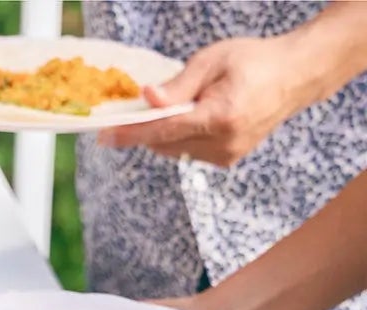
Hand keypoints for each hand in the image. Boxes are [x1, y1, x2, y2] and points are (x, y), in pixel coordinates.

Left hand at [101, 36, 310, 166]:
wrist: (295, 75)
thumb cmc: (255, 60)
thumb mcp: (214, 60)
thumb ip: (178, 85)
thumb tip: (147, 99)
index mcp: (220, 116)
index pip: (163, 131)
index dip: (130, 133)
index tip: (103, 136)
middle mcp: (223, 143)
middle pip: (163, 143)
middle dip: (148, 128)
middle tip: (142, 107)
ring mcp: (226, 155)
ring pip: (173, 150)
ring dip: (165, 132)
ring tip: (183, 106)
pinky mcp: (227, 160)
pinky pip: (188, 151)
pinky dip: (182, 136)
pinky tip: (197, 116)